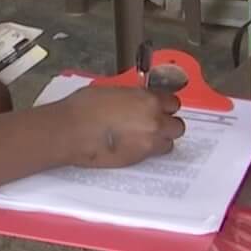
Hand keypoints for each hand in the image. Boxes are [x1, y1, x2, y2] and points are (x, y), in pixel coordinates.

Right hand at [58, 86, 184, 167]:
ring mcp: (148, 143)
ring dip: (161, 140)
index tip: (160, 106)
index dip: (165, 105)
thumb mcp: (112, 91)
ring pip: (169, 143)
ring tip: (144, 137)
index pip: (173, 102)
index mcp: (149, 100)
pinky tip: (132, 146)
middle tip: (154, 123)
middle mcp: (154, 122)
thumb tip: (135, 100)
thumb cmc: (84, 108)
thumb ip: (132, 97)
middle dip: (168, 124)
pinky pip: (153, 155)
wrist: (71, 131)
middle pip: (178, 126)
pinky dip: (147, 151)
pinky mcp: (138, 160)